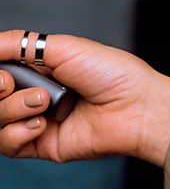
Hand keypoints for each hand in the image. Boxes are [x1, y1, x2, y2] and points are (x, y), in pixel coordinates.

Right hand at [0, 32, 169, 167]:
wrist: (136, 106)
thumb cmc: (110, 74)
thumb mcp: (63, 47)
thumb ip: (19, 43)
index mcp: (38, 69)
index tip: (3, 74)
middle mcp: (33, 94)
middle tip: (11, 84)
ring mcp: (35, 121)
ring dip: (10, 109)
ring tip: (42, 103)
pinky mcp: (41, 145)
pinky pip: (6, 145)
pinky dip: (16, 133)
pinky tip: (41, 124)